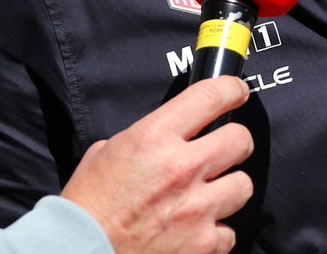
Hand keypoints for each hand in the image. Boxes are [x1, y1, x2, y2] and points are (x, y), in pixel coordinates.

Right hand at [61, 76, 253, 253]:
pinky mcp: (203, 243)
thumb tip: (167, 136)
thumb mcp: (107, 151)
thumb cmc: (89, 203)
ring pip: (243, 185)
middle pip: (240, 140)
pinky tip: (195, 228)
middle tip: (223, 150)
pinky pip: (228, 232)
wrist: (83, 249)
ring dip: (227, 188)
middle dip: (234, 142)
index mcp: (154, 137)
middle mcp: (182, 168)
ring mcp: (196, 208)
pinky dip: (215, 231)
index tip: (235, 91)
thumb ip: (145, 139)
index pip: (210, 97)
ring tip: (206, 194)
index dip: (230, 89)